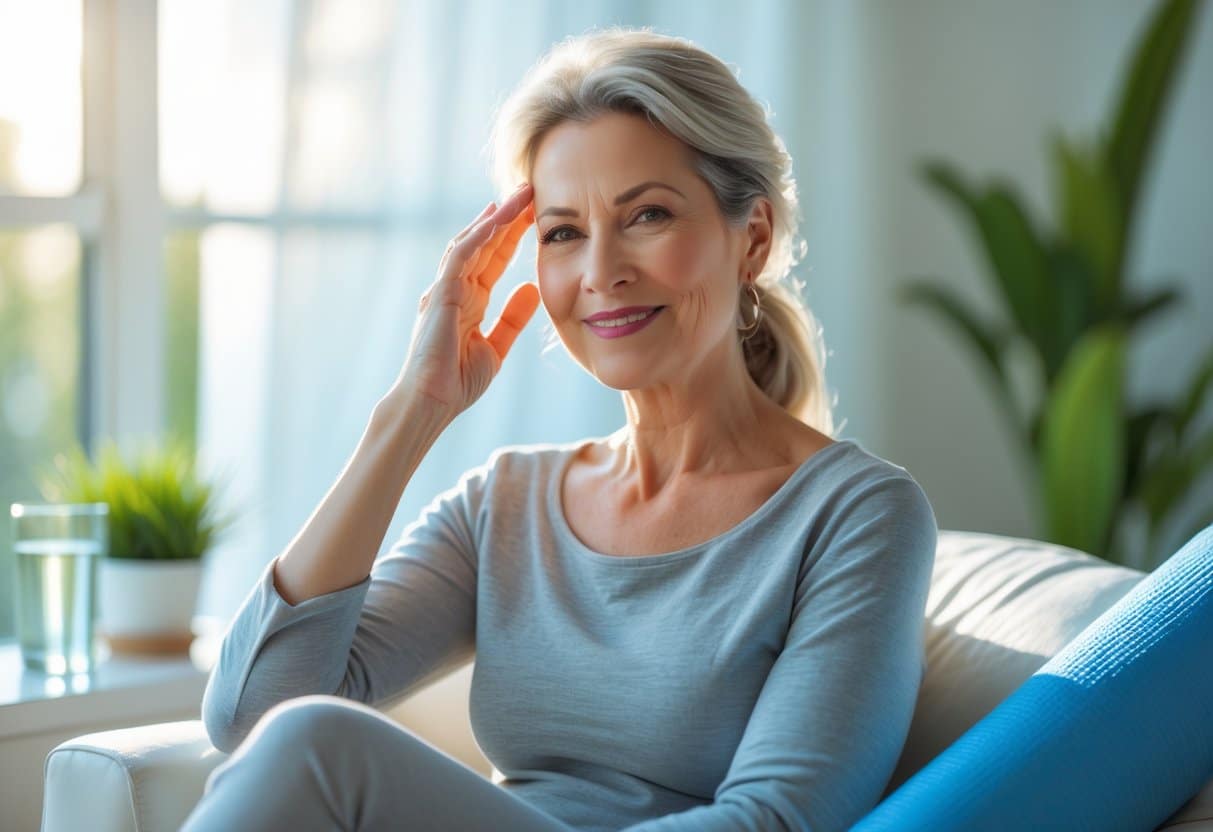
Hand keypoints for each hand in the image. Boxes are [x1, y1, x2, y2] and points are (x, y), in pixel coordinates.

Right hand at [392, 182, 538, 417]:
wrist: (432, 403)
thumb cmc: (456, 381)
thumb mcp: (496, 347)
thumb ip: (512, 318)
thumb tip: (530, 289)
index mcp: (469, 300)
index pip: (494, 258)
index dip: (513, 234)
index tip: (534, 214)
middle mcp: (455, 289)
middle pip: (484, 243)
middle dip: (507, 216)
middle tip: (529, 189)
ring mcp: (445, 289)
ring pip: (471, 242)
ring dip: (495, 217)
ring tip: (518, 194)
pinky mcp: (440, 295)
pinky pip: (459, 258)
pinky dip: (477, 236)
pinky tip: (496, 218)